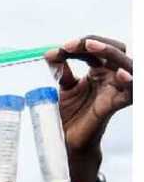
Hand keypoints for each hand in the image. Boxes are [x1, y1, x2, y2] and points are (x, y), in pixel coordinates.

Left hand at [46, 36, 132, 157]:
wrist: (67, 138)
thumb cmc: (69, 113)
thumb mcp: (64, 87)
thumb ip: (60, 69)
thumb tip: (52, 53)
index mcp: (99, 70)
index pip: (96, 48)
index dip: (80, 44)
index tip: (60, 48)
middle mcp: (110, 77)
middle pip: (114, 50)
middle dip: (94, 43)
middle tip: (70, 45)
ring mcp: (115, 90)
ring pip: (126, 65)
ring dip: (110, 52)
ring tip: (91, 46)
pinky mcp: (114, 105)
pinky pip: (129, 93)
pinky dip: (128, 81)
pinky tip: (121, 75)